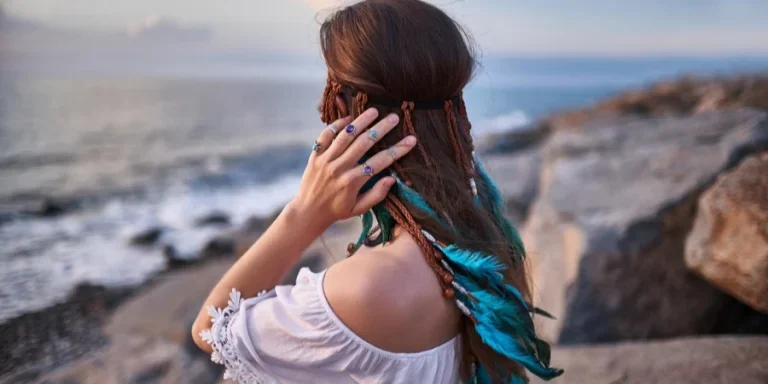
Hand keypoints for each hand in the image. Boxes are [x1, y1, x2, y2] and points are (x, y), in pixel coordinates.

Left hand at [289, 107, 416, 232]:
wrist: (308, 211)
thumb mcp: (359, 209)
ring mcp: (326, 160)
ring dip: (361, 121)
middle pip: (364, 142)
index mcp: (352, 182)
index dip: (398, 150)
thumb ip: (376, 195)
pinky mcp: (315, 155)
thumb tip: (392, 179)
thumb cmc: (337, 210)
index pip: (380, 162)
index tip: (411, 140)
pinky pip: (326, 135)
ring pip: (346, 135)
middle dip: (382, 128)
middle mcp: (339, 168)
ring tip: (374, 111)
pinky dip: (336, 125)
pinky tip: (348, 119)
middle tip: (395, 118)